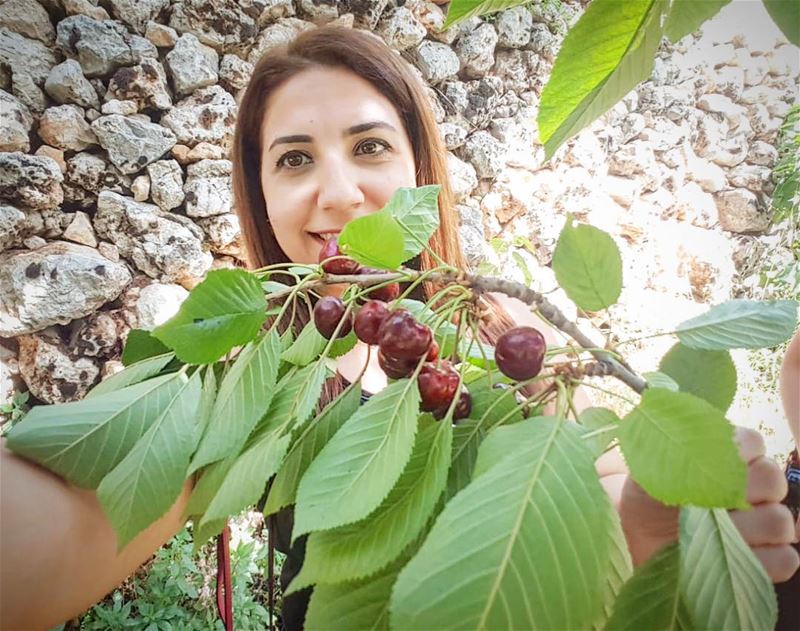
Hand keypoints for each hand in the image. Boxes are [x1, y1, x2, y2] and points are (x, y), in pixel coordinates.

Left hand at [619, 426, 798, 582]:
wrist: (639, 535)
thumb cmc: (647, 496)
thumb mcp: (649, 467)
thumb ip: (668, 449)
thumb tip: (676, 432)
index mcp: (730, 455)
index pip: (753, 443)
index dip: (734, 454)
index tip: (704, 467)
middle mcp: (754, 486)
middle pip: (773, 480)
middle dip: (739, 493)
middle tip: (707, 505)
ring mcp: (764, 522)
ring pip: (780, 520)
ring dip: (745, 530)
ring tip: (710, 533)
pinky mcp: (767, 558)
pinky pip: (785, 558)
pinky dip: (760, 560)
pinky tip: (727, 556)